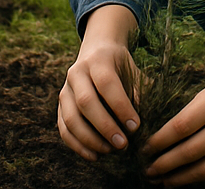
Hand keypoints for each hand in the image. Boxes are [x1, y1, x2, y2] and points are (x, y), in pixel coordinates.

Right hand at [58, 6, 141, 160]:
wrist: (96, 49)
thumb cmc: (120, 64)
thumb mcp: (131, 68)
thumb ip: (139, 88)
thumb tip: (144, 116)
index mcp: (98, 60)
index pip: (107, 84)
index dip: (121, 107)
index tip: (135, 126)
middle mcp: (77, 72)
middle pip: (86, 102)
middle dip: (105, 127)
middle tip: (123, 144)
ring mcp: (65, 89)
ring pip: (71, 118)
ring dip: (90, 139)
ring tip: (109, 151)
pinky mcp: (60, 104)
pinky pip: (63, 128)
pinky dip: (77, 145)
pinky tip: (94, 155)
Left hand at [142, 34, 204, 185]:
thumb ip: (193, 112)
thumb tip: (164, 139)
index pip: (181, 127)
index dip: (160, 142)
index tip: (145, 149)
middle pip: (190, 152)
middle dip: (165, 165)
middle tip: (149, 170)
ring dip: (180, 179)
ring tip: (164, 181)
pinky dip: (202, 179)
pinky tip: (188, 179)